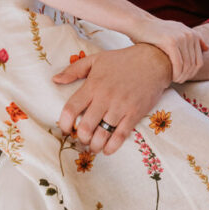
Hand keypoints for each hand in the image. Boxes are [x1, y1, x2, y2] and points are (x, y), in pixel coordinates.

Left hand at [53, 43, 171, 154]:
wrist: (152, 61)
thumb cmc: (122, 60)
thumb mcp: (96, 59)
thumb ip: (74, 70)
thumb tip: (55, 80)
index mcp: (93, 85)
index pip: (71, 109)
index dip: (64, 124)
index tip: (65, 129)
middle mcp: (105, 98)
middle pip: (86, 127)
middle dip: (80, 138)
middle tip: (81, 140)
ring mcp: (120, 107)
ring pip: (102, 135)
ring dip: (94, 146)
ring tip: (92, 147)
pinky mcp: (134, 114)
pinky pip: (120, 136)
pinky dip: (111, 147)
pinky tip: (106, 149)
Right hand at [129, 17, 205, 82]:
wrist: (138, 24)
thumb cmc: (155, 31)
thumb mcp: (177, 31)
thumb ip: (192, 38)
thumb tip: (207, 48)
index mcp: (192, 33)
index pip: (199, 60)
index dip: (192, 73)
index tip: (183, 77)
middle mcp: (189, 34)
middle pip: (194, 64)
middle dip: (187, 76)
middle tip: (178, 81)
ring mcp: (181, 38)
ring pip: (187, 65)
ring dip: (182, 77)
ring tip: (175, 80)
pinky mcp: (171, 42)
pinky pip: (178, 64)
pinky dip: (176, 74)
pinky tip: (171, 77)